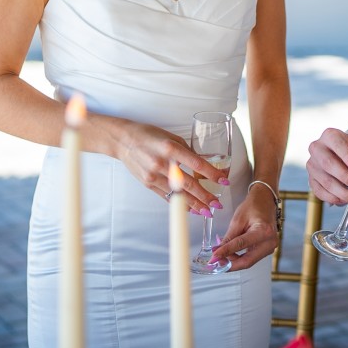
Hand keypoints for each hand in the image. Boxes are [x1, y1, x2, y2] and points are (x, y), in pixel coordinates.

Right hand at [105, 118, 229, 214]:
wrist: (123, 141)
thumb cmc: (149, 135)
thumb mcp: (171, 138)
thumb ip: (187, 152)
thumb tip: (204, 165)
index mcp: (171, 148)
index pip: (197, 164)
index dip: (212, 175)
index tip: (224, 182)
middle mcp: (162, 163)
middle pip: (188, 184)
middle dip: (205, 197)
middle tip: (218, 204)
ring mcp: (153, 176)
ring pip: (178, 194)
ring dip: (194, 205)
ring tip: (207, 212)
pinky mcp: (148, 184)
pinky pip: (167, 197)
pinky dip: (179, 204)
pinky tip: (190, 209)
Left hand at [210, 191, 278, 271]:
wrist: (265, 201)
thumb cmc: (253, 206)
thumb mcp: (238, 220)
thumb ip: (228, 238)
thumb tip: (217, 252)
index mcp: (263, 231)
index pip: (241, 245)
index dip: (225, 252)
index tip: (213, 258)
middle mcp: (270, 242)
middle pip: (247, 261)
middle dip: (230, 264)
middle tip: (216, 263)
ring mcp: (270, 247)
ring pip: (249, 261)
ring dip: (234, 261)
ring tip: (221, 255)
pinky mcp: (268, 249)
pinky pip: (252, 257)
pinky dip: (240, 257)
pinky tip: (230, 253)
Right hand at [306, 127, 347, 205]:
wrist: (342, 155)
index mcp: (330, 135)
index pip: (337, 143)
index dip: (347, 155)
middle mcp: (317, 148)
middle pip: (328, 163)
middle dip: (344, 176)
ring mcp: (312, 165)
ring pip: (325, 181)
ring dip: (342, 192)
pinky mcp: (311, 179)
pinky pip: (320, 192)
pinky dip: (333, 198)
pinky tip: (345, 200)